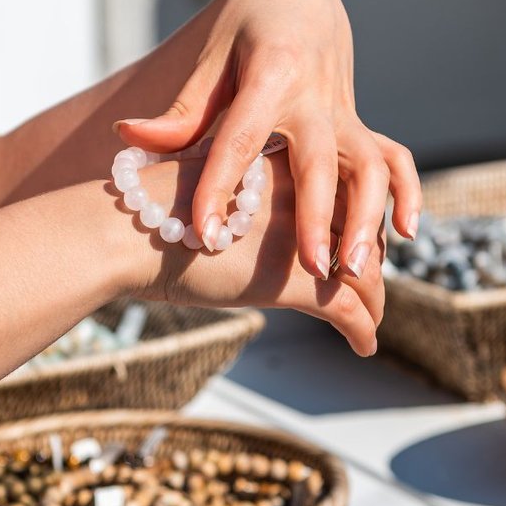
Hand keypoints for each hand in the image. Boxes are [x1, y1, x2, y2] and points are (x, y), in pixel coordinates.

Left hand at [114, 0, 419, 282]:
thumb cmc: (243, 33)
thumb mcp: (210, 59)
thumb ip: (181, 110)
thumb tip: (128, 136)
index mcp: (270, 75)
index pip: (242, 139)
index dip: (221, 187)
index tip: (205, 234)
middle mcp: (316, 96)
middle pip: (321, 161)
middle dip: (318, 216)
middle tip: (311, 267)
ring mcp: (346, 113)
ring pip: (370, 165)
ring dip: (368, 217)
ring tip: (356, 267)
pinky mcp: (362, 126)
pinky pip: (396, 159)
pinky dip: (408, 194)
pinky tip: (406, 235)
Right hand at [129, 154, 383, 356]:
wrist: (133, 230)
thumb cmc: (149, 211)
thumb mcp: (201, 183)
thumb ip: (230, 191)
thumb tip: (228, 211)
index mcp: (284, 161)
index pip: (339, 189)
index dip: (347, 220)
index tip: (344, 241)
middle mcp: (306, 191)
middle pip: (361, 229)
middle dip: (366, 260)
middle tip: (363, 281)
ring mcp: (306, 236)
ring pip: (364, 271)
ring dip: (372, 300)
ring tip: (370, 317)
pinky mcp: (298, 280)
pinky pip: (349, 310)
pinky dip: (362, 330)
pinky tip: (364, 344)